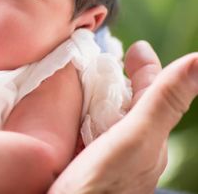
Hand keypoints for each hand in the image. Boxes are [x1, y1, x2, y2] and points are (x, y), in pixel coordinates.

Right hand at [49, 42, 197, 193]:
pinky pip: (85, 128)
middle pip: (128, 101)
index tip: (135, 47)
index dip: (146, 66)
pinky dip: (78, 111)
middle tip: (105, 56)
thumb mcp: (135, 139)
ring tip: (82, 75)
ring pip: (106, 114)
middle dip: (119, 76)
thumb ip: (163, 102)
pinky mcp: (83, 163)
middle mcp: (130, 146)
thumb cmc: (100, 187)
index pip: (153, 91)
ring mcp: (106, 155)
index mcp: (148, 138)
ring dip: (97, 92)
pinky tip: (64, 109)